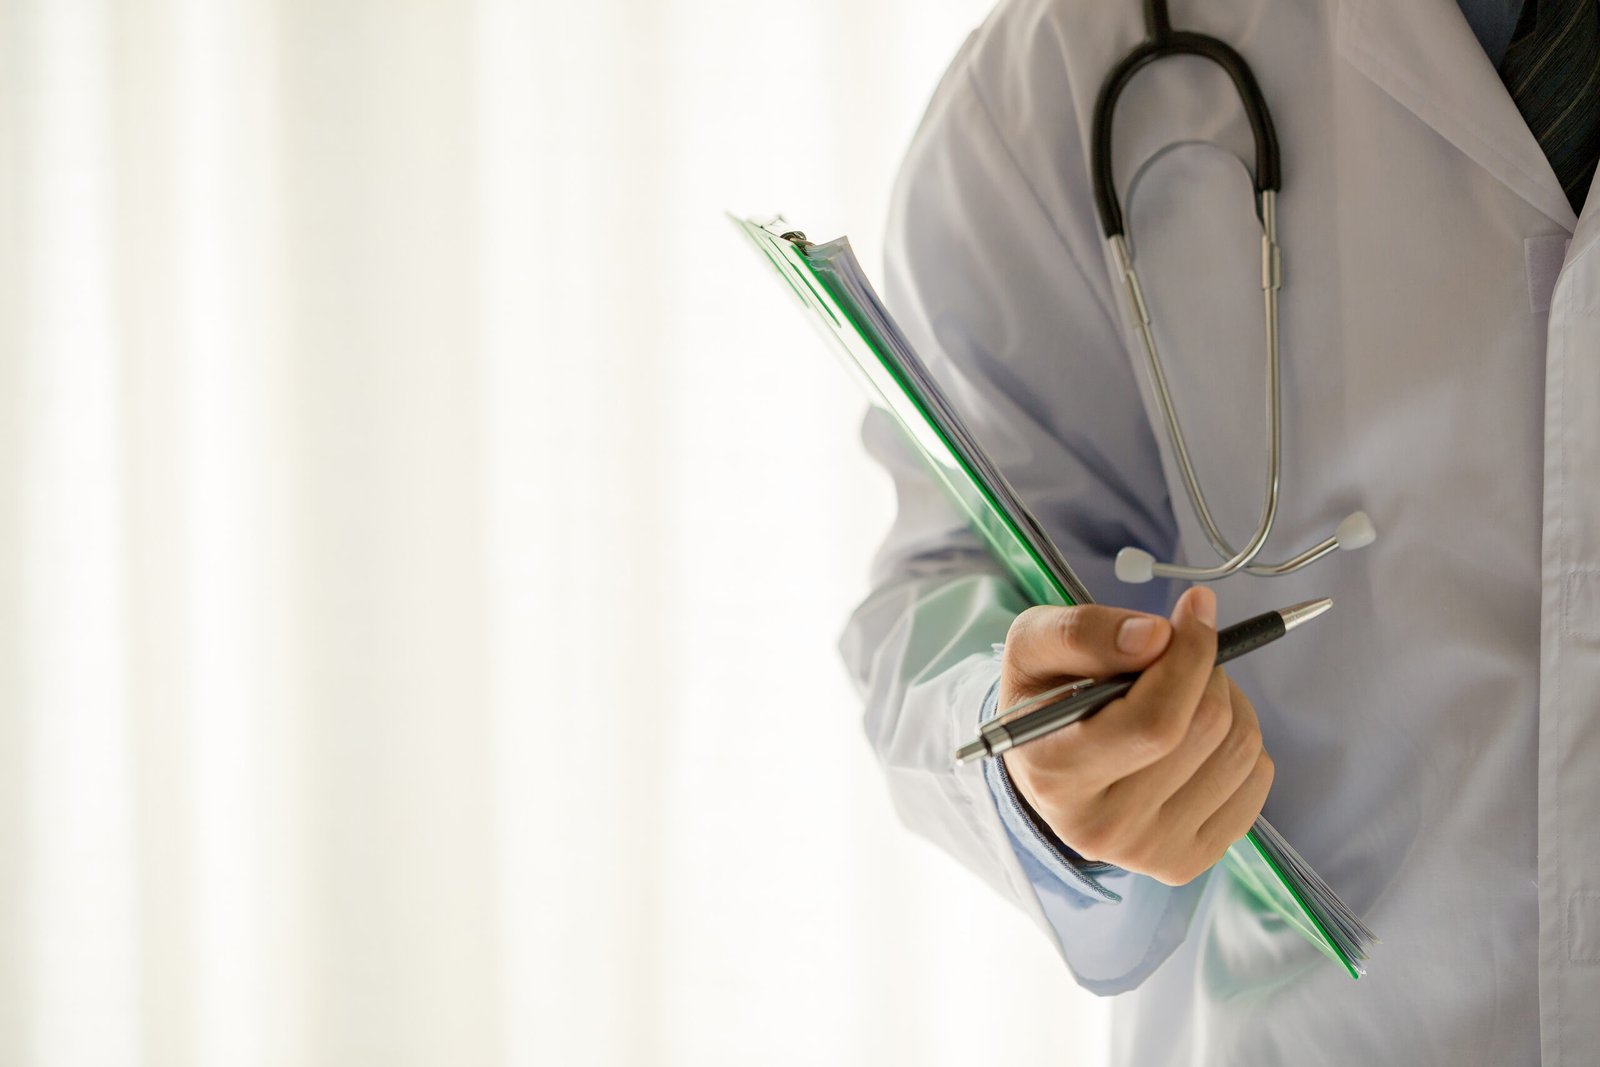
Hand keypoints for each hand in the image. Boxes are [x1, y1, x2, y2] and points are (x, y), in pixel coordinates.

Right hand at [997, 586, 1273, 885]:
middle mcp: (1102, 827)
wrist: (1045, 767)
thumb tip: (1156, 636)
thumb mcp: (1034, 645)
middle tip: (1182, 652)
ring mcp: (1149, 852)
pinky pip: (1256, 781)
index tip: (1195, 611)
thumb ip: (1082, 632)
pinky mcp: (1188, 861)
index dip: (1191, 657)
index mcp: (1056, 774)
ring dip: (1228, 701)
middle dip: (1207, 671)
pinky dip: (1240, 740)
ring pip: (1241, 752)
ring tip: (1187, 692)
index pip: (1156, 723)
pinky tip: (1199, 735)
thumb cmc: (1044, 699)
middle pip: (1206, 731)